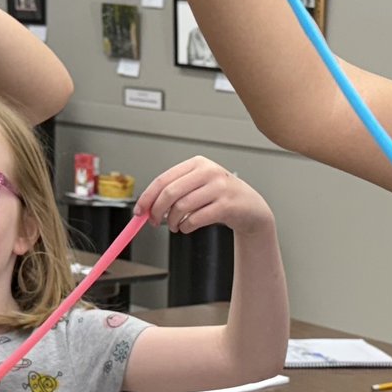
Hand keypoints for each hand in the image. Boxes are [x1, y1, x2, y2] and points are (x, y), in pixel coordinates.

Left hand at [140, 156, 271, 236]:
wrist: (251, 207)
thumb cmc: (221, 197)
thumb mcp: (198, 186)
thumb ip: (175, 192)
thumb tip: (146, 206)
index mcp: (197, 164)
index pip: (163, 179)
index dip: (147, 197)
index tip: (139, 211)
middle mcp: (208, 172)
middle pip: (170, 193)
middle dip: (156, 211)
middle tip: (154, 222)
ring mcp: (219, 188)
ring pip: (182, 207)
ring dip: (173, 222)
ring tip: (175, 226)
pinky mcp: (226, 205)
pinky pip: (196, 219)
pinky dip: (186, 227)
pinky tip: (187, 227)